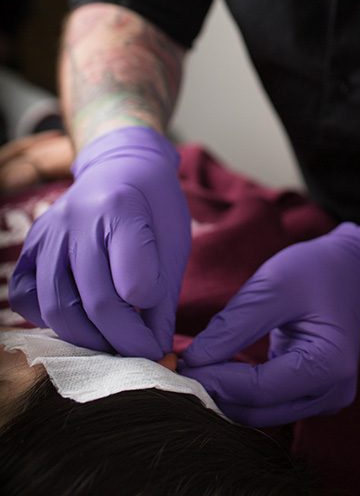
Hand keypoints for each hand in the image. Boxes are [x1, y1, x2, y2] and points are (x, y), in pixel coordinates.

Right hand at [8, 127, 190, 358]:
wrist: (122, 165)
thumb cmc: (155, 205)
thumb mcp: (174, 242)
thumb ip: (163, 295)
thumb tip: (157, 349)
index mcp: (121, 208)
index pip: (135, 282)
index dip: (152, 312)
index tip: (161, 325)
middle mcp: (78, 218)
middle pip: (95, 301)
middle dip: (122, 340)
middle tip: (141, 354)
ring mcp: (49, 231)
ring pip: (57, 306)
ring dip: (88, 339)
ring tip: (114, 345)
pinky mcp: (30, 245)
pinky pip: (26, 296)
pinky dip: (47, 320)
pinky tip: (76, 321)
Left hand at [180, 222, 359, 425]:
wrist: (351, 271)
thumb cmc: (316, 271)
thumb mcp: (274, 285)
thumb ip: (234, 325)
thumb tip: (192, 361)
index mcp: (330, 365)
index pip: (260, 389)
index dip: (217, 379)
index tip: (180, 363)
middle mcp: (332, 394)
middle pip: (258, 409)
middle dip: (217, 390)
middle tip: (179, 366)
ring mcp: (323, 400)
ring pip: (259, 413)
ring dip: (225, 393)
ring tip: (195, 365)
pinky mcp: (311, 397)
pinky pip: (267, 403)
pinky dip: (240, 389)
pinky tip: (218, 368)